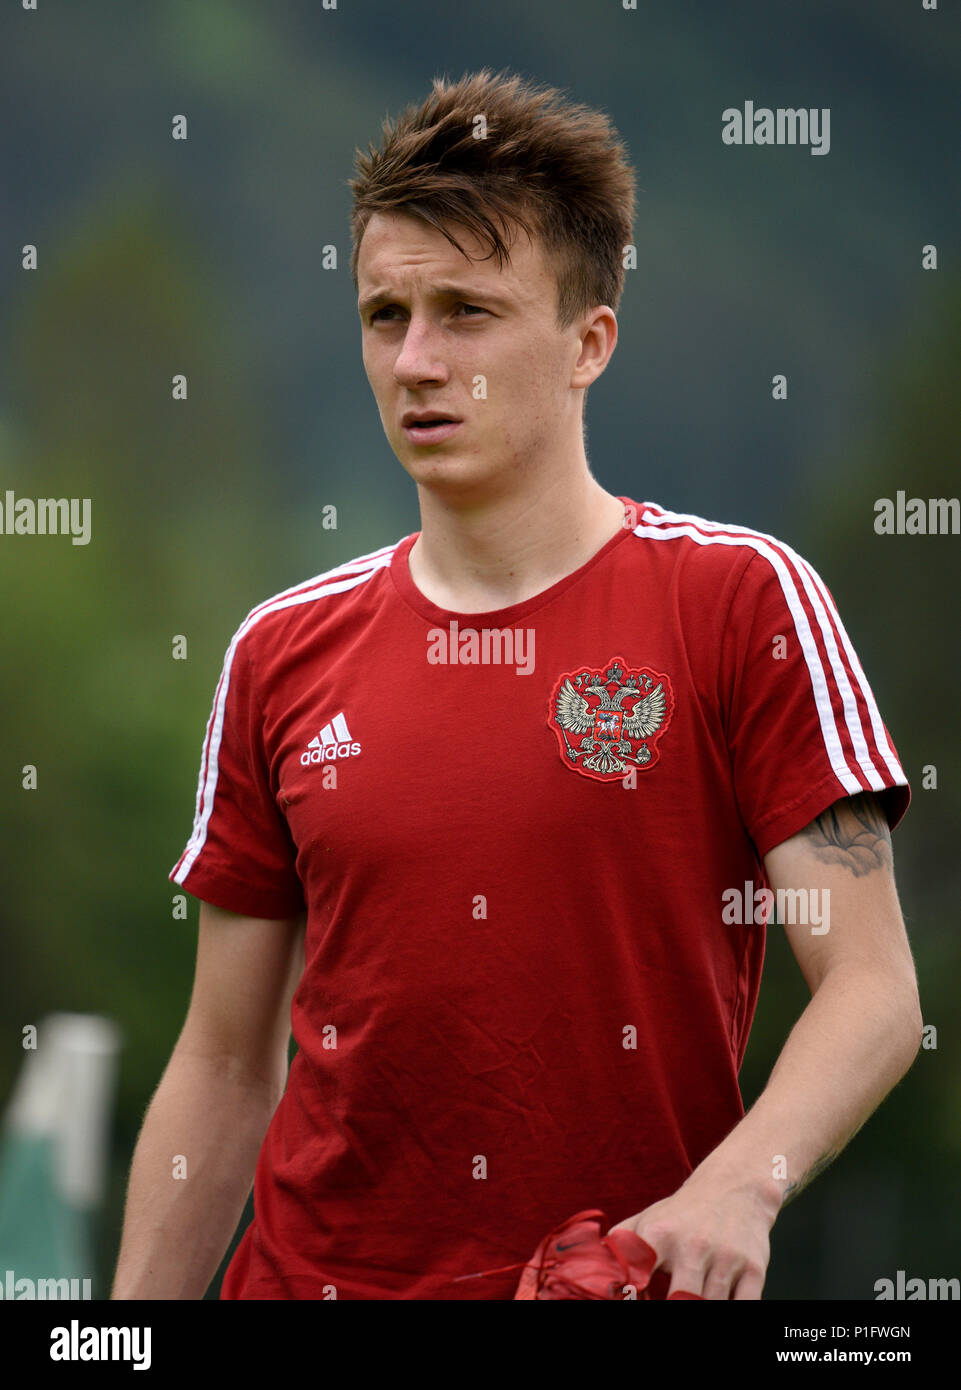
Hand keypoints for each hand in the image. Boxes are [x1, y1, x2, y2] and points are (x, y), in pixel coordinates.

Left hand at [607, 1172, 779, 1299]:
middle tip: (670, 1302)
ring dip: (700, 1308)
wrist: (736, 1187)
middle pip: (682, 1300)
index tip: (631, 1299)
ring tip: (690, 1297)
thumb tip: (587, 1275)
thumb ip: (617, 1249)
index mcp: (659, 1234)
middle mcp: (693, 1245)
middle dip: (675, 1307)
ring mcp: (726, 1258)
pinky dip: (732, 1310)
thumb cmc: (682, 1214)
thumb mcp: (646, 1221)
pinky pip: (745, 1306)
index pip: (636, 1275)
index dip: (629, 1295)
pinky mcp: (754, 1269)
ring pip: (711, 1307)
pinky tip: (718, 1301)